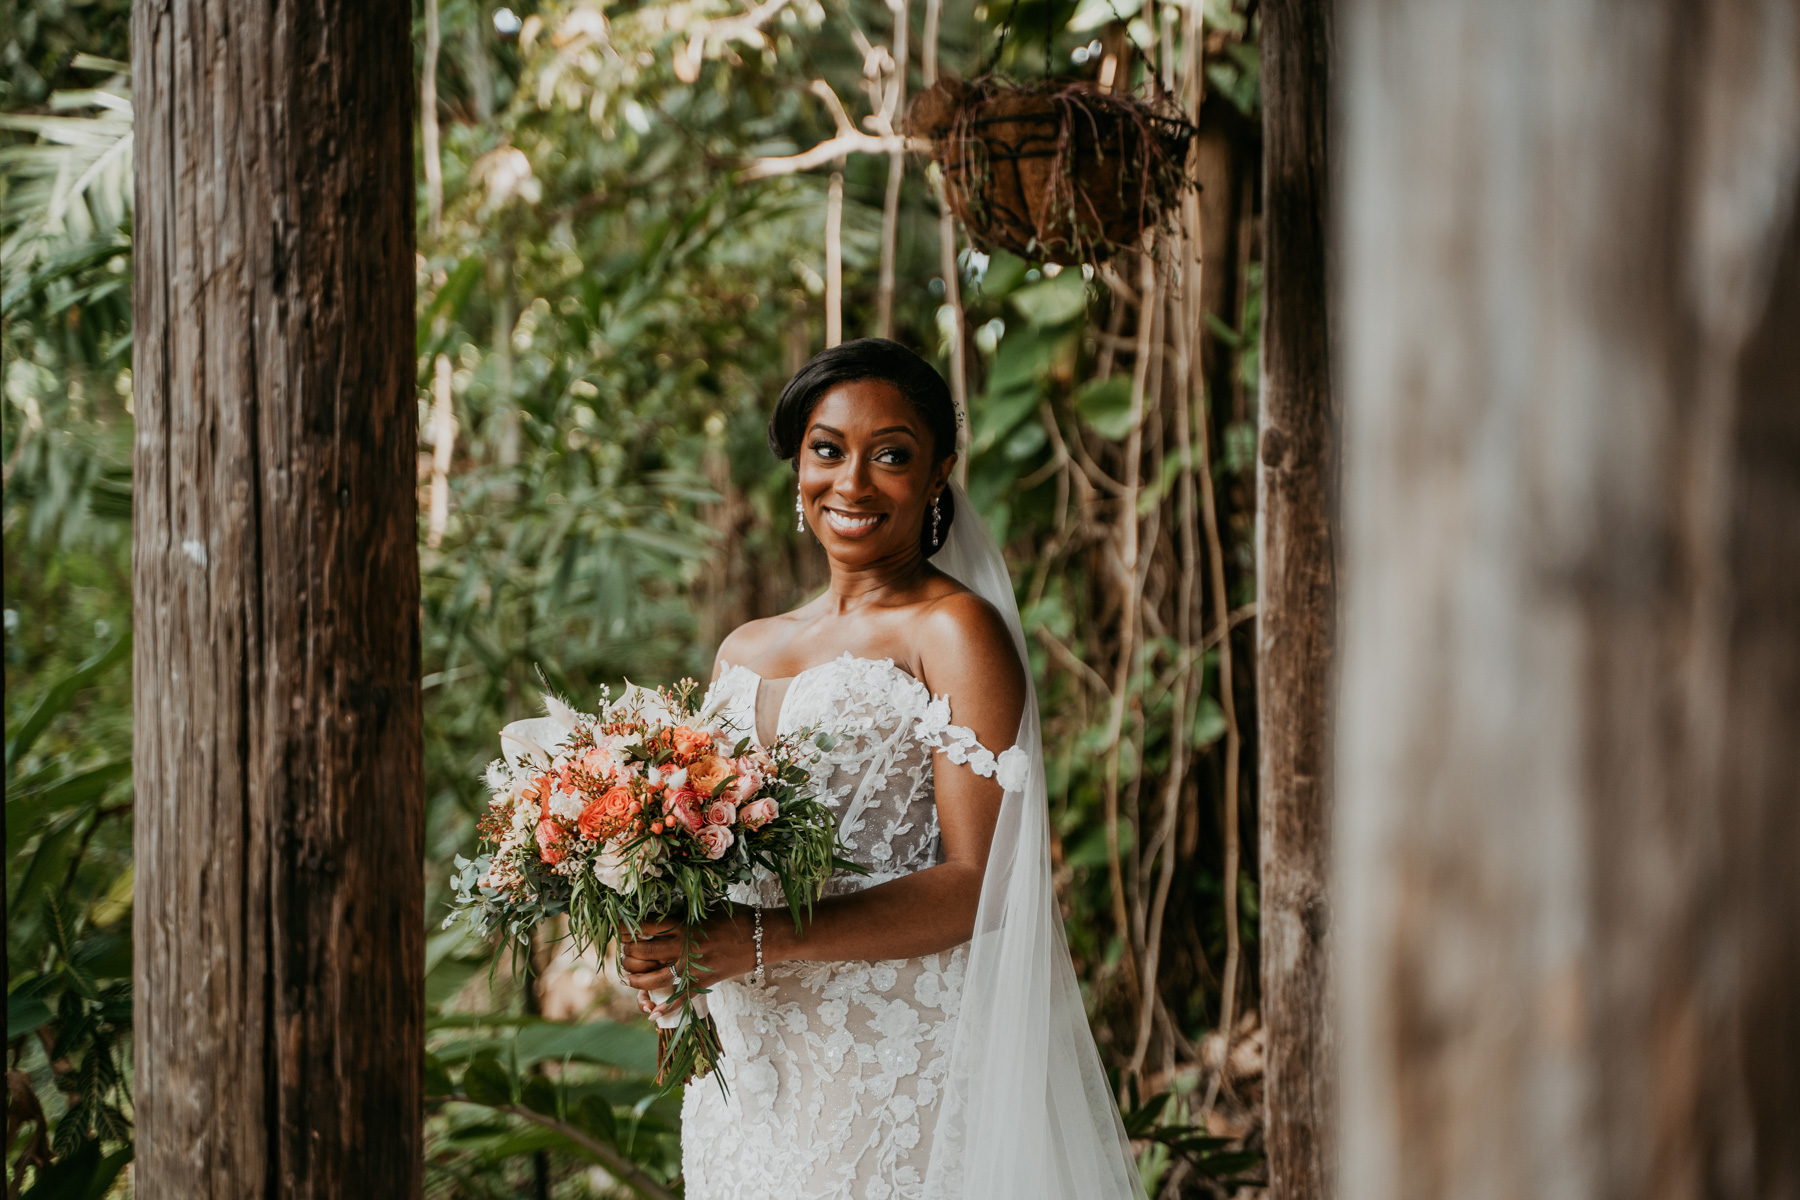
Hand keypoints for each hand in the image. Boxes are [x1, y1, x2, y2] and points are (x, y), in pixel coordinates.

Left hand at [619, 908, 757, 995]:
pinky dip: (664, 1008)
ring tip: (628, 978)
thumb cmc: (737, 916)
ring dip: (636, 981)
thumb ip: (685, 912)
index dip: (628, 928)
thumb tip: (663, 910)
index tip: (620, 928)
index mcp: (684, 924)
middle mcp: (684, 947)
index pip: (646, 927)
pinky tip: (651, 1013)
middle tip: (624, 953)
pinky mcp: (703, 982)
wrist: (763, 937)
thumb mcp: (708, 907)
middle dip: (628, 954)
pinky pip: (680, 998)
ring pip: (654, 978)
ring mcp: (693, 967)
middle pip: (643, 953)